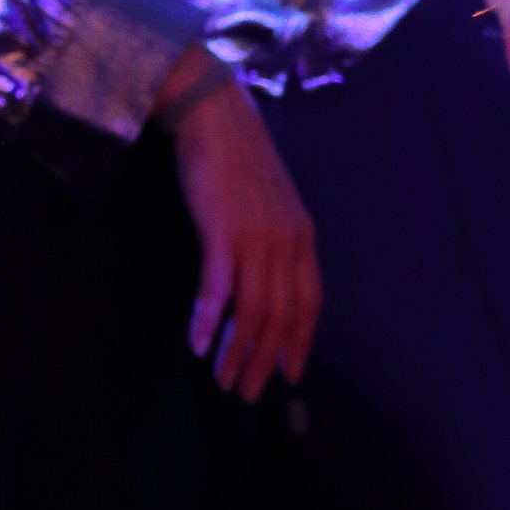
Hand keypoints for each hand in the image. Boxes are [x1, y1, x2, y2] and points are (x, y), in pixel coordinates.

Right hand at [159, 56, 321, 399]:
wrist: (216, 116)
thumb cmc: (238, 160)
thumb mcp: (269, 206)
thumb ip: (273, 243)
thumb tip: (264, 284)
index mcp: (302, 236)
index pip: (310, 302)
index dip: (301, 341)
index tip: (291, 375)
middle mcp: (287, 240)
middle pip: (283, 315)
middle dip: (267, 360)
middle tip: (248, 393)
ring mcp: (258, 236)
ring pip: (254, 309)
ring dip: (238, 352)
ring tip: (224, 381)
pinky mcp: (224, 231)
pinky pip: (219, 287)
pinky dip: (211, 320)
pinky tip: (199, 345)